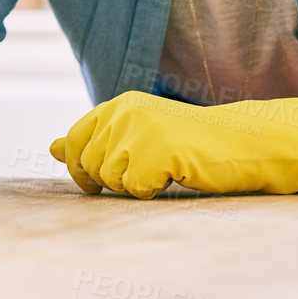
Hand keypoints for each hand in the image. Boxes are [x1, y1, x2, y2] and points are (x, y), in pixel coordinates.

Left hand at [48, 91, 297, 197]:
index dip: (81, 169)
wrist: (246, 144)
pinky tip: (175, 176)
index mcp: (117, 105)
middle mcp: (123, 112)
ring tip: (165, 171)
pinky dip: (152, 192)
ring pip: (110, 180)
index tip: (99, 182)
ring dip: (135, 186)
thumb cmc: (192, 146)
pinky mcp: (157, 150)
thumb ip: (96, 142)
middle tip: (149, 174)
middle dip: (111, 181)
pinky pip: (134, 189)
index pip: (72, 142)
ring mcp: (139, 130)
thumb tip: (51, 148)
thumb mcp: (138, 139)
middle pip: (88, 165)